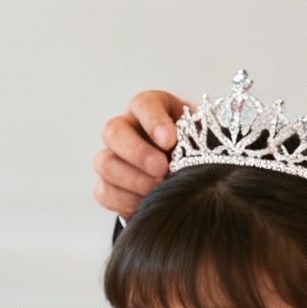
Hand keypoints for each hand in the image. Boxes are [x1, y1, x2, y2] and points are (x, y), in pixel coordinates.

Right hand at [93, 91, 186, 216]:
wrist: (194, 179)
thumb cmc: (198, 152)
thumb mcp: (203, 139)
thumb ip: (197, 141)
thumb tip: (198, 157)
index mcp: (152, 109)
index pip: (144, 104)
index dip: (153, 122)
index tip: (169, 140)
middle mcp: (128, 128)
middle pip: (114, 131)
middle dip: (137, 152)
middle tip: (161, 169)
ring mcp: (114, 156)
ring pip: (104, 163)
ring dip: (131, 179)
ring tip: (157, 190)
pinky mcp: (109, 184)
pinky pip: (104, 191)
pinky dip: (124, 200)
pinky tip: (145, 203)